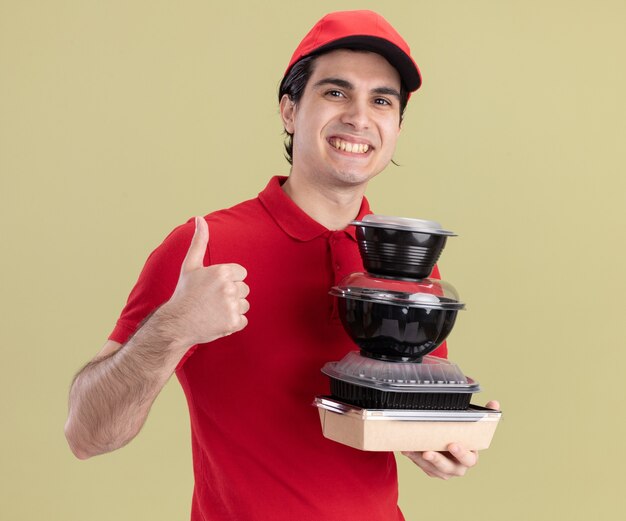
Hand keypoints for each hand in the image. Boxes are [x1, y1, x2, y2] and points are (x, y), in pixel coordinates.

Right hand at [167, 216, 249, 345]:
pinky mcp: (233, 322)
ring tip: (213, 311)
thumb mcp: (190, 265)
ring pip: (244, 305)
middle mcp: (229, 287)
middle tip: (211, 300)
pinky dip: (232, 323)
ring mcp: (232, 306)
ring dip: (232, 309)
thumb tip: (199, 218)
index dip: (228, 280)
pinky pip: (243, 320)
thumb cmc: (184, 293)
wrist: (176, 324)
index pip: (241, 273)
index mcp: (222, 271)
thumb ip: (199, 241)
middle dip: (231, 294)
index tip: (213, 287)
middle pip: (244, 289)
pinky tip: (216, 321)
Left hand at [402, 400, 499, 479]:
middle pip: (449, 468)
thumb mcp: (471, 424)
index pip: (469, 459)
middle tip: (427, 451)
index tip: (452, 444)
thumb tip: (494, 403)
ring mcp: (444, 471)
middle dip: (438, 460)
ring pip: (433, 469)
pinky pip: (422, 466)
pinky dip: (414, 458)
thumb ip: (484, 414)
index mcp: (470, 456)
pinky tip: (406, 448)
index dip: (461, 453)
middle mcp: (458, 467)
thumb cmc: (462, 435)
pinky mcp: (432, 471)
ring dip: (421, 460)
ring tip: (412, 449)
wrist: (450, 446)